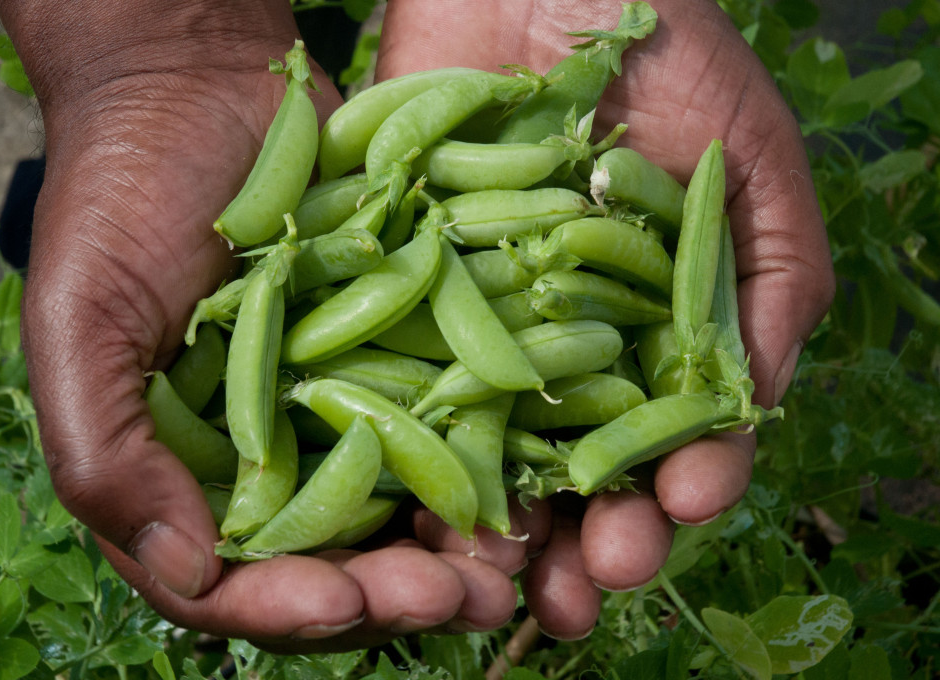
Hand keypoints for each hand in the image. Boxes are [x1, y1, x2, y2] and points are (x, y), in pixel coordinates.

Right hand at [0, 0, 520, 651]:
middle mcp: (263, 457)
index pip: (228, 581)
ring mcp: (334, 409)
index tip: (344, 602)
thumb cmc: (120, 198)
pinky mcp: (393, 357)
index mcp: (179, 471)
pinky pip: (441, 427)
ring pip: (399, 514)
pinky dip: (481, 464)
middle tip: (459, 598)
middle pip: (331, 563)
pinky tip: (524, 483)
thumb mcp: (82, 321)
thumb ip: (107, 453)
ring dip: (454, 551)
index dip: (286, 608)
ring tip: (507, 566)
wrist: (197, 86)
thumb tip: (188, 570)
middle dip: (392, 594)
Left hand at [377, 0, 834, 638]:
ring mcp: (481, 325)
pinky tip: (413, 505)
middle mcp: (564, 343)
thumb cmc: (671, 62)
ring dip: (492, 529)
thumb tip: (744, 415)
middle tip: (576, 597)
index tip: (664, 525)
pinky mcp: (406, 294)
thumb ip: (768, 290)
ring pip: (483, 453)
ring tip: (495, 587)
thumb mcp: (752, 172)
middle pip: (569, 470)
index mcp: (652, 333)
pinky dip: (406, 448)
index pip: (660, 444)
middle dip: (576, 542)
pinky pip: (400, 384)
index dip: (668, 498)